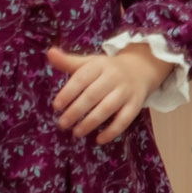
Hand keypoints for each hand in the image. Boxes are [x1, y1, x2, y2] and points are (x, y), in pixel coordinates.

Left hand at [46, 43, 169, 143]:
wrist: (141, 68)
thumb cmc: (108, 69)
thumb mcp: (90, 62)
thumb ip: (69, 62)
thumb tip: (50, 52)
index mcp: (99, 65)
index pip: (81, 78)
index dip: (68, 93)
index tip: (56, 106)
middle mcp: (113, 77)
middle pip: (92, 95)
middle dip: (76, 111)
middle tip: (62, 124)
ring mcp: (125, 91)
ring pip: (107, 109)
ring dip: (90, 122)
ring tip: (76, 133)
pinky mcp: (135, 105)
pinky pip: (124, 120)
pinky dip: (112, 131)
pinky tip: (99, 139)